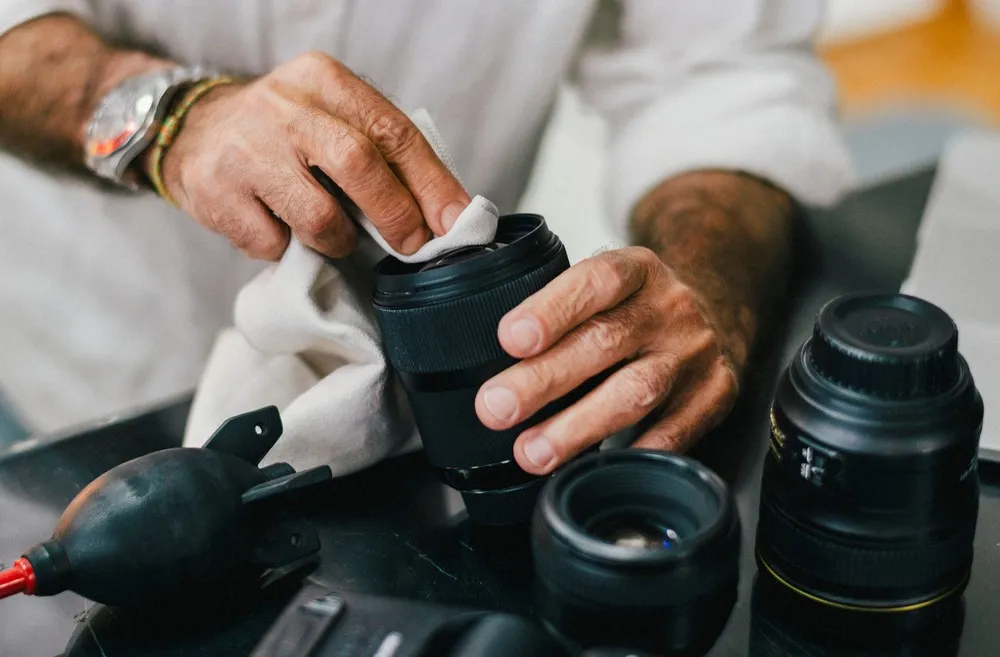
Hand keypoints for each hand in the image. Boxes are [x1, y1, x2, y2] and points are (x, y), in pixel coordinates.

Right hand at [152, 52, 469, 259]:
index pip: (392, 131)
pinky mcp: (215, 193)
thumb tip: (446, 212)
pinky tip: (279, 228)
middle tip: (410, 244)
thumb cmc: (283, 133)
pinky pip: (275, 245)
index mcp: (323, 80)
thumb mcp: (331, 117)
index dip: (432, 183)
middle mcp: (283, 107)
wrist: (191, 129)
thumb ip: (381, 151)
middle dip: (397, 215)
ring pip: (320, 218)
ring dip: (339, 241)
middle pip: (360, 165)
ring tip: (331, 234)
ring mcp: (245, 150)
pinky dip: (288, 249)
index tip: (455, 221)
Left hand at [475, 247, 741, 474]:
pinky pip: (671, 435)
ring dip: (577, 426)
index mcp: (637, 269)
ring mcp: (694, 354)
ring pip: (636, 391)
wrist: (716, 312)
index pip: (596, 280)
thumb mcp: (605, 287)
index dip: (552, 309)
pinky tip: (590, 470)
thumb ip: (558, 308)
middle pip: (606, 342)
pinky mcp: (714, 396)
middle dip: (545, 379)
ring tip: (532, 451)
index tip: (509, 338)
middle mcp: (670, 308)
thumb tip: (482, 355)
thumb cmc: (636, 306)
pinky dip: (628, 455)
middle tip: (496, 407)